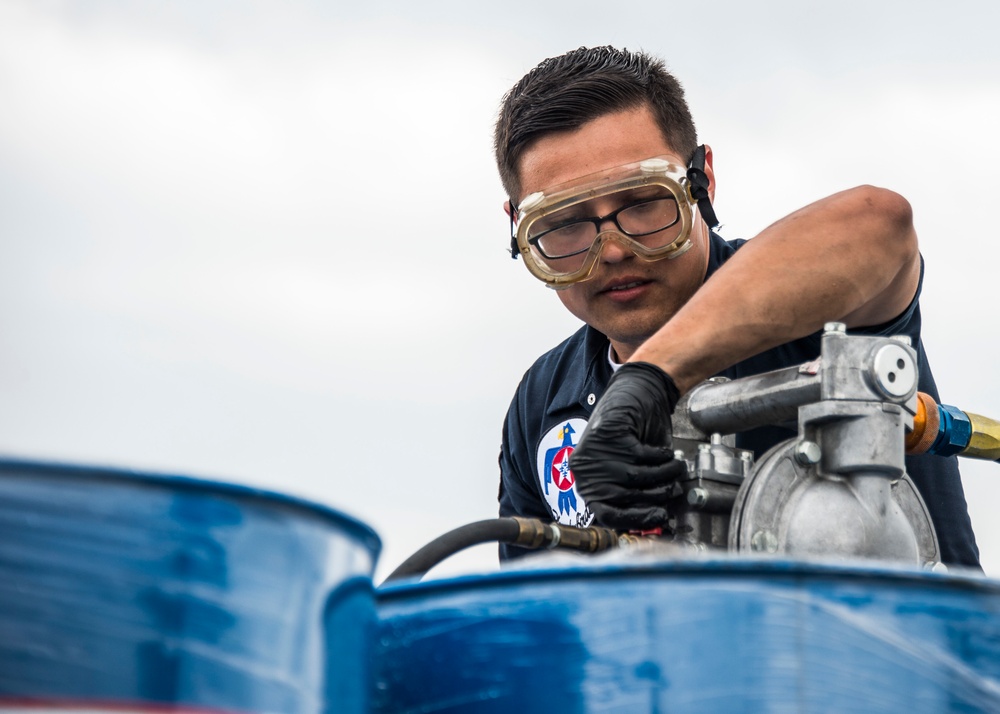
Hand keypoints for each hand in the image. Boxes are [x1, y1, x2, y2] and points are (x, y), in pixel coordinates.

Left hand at [569, 362, 686, 530]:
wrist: (638, 393)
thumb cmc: (637, 437)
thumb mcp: (633, 471)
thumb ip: (637, 495)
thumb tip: (654, 523)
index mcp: (587, 483)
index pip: (606, 514)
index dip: (635, 519)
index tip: (658, 518)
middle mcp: (585, 470)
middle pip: (624, 497)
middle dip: (656, 496)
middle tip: (673, 490)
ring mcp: (594, 451)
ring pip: (636, 477)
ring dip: (663, 475)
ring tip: (675, 469)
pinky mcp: (607, 433)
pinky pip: (642, 457)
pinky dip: (659, 456)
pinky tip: (664, 451)